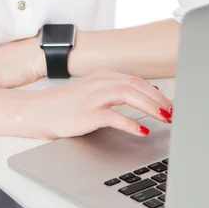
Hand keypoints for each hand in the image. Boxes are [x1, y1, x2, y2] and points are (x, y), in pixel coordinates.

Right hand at [28, 69, 172, 139]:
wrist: (36, 111)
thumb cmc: (63, 105)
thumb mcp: (92, 91)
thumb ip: (117, 90)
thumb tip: (146, 91)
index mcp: (102, 77)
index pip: (136, 80)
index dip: (156, 92)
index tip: (170, 104)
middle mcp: (99, 83)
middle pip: (136, 85)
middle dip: (158, 99)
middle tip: (173, 113)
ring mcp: (92, 98)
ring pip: (128, 95)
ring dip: (150, 106)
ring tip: (165, 118)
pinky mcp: (86, 114)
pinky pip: (113, 116)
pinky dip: (130, 122)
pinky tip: (141, 130)